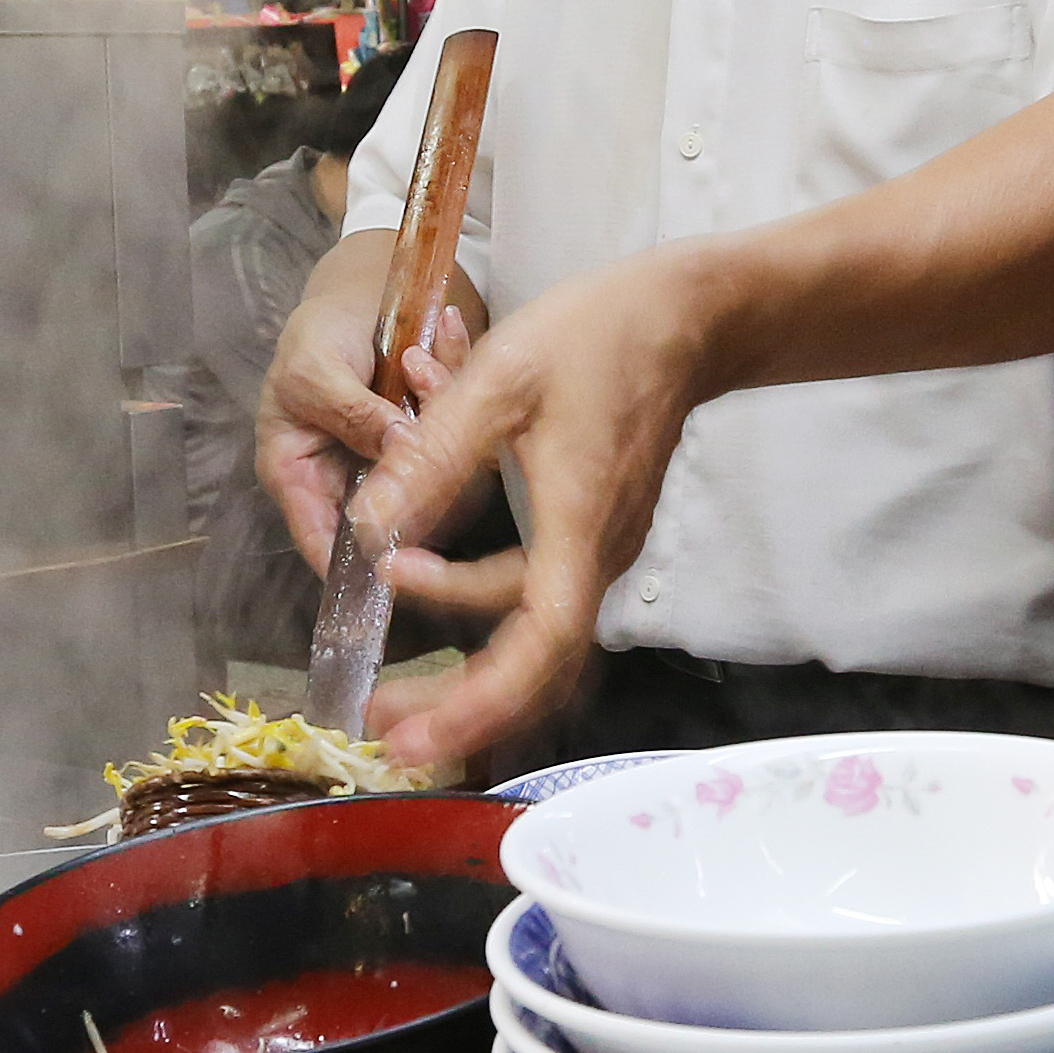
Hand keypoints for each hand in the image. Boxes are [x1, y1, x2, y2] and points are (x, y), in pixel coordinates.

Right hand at [258, 256, 467, 587]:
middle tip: (424, 392)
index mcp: (300, 478)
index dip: (358, 565)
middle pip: (392, 510)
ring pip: (435, 470)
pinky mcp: (433, 441)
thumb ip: (350, 412)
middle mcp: (352, 483)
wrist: (356, 293)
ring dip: (440, 404)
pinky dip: (456, 379)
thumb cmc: (315, 337)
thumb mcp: (315, 370)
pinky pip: (458, 429)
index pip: (323, 544)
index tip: (402, 560)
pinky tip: (449, 330)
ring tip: (424, 350)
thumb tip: (398, 449)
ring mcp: (396, 466)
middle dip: (419, 461)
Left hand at [336, 249, 717, 778]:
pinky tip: (422, 578)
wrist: (685, 318)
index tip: (420, 733)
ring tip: (395, 683)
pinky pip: (539, 600)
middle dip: (462, 711)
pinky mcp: (595, 535)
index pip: (541, 646)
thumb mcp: (500, 379)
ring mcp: (602, 550)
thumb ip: (432, 456)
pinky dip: (481, 614)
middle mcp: (598, 556)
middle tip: (389, 734)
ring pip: (535, 638)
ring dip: (467, 669)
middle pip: (538, 669)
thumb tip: (368, 530)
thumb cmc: (598, 337)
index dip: (483, 701)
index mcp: (579, 527)